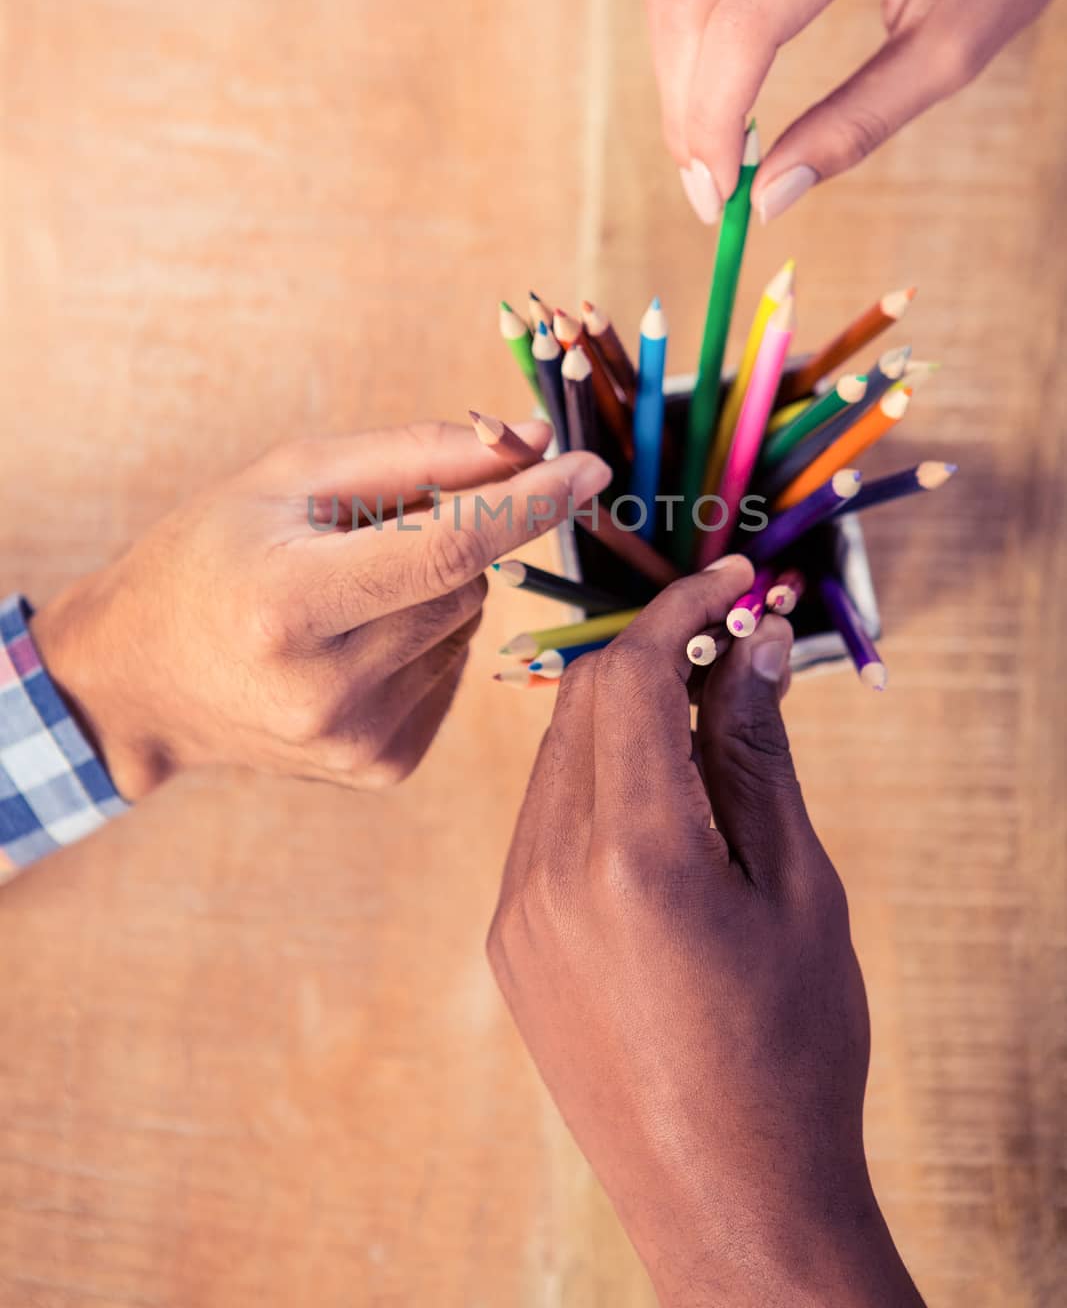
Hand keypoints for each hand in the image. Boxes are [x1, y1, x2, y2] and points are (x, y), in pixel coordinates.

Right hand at [31, 421, 610, 798]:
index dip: (527, 503)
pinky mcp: (384, 767)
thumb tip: (530, 439)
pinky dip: (426, 639)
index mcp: (290, 606)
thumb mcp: (291, 476)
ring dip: (436, 591)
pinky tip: (354, 641)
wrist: (141, 678)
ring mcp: (359, 741)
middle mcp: (328, 690)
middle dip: (448, 540)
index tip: (590, 467)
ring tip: (346, 593)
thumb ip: (417, 453)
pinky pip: (454, 669)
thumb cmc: (212, 553)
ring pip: (468, 625)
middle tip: (367, 535)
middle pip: (466, 583)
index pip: (448, 549)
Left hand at [488, 556, 923, 1306]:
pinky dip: (598, 781)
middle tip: (732, 642)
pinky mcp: (508, 943)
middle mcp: (548, 874)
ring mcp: (515, 912)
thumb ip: (758, 754)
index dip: (683, 608)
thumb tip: (755, 644)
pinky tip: (661, 804)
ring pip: (558, 759)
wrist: (728, 1202)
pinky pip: (542, 822)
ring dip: (624, 716)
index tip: (737, 577)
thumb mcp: (798, 889)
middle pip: (584, 704)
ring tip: (705, 723)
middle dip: (655, 655)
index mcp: (633, 858)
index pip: (631, 675)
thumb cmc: (792, 1050)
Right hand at [648, 0, 1066, 224]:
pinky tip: (714, 94)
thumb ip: (856, 126)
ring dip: (677, 81)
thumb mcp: (951, 54)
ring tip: (705, 152)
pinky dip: (691, 40)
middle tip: (706, 191)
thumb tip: (769, 197)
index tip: (720, 196)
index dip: (714, 120)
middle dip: (685, 112)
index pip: (746, 25)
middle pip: (692, 7)